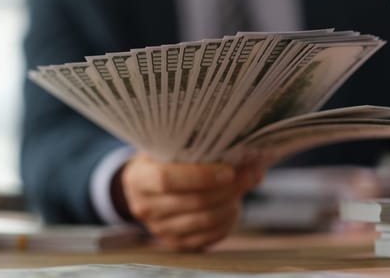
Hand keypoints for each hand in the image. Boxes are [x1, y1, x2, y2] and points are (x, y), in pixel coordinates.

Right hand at [118, 153, 264, 250]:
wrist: (145, 185)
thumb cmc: (161, 159)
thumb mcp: (166, 146)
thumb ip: (193, 146)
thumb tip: (241, 150)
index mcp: (138, 178)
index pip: (168, 180)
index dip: (201, 176)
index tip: (229, 170)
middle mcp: (144, 207)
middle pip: (193, 202)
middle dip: (228, 189)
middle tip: (252, 174)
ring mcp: (158, 228)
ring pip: (204, 221)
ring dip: (231, 204)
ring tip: (245, 186)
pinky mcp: (175, 243)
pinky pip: (208, 237)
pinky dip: (228, 221)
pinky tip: (234, 204)